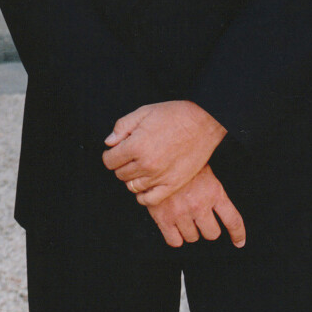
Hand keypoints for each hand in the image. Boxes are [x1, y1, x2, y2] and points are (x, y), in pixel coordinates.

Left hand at [102, 100, 225, 203]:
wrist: (202, 122)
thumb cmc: (173, 115)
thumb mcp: (143, 112)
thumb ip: (122, 127)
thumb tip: (109, 143)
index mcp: (136, 146)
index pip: (109, 161)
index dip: (111, 154)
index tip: (117, 150)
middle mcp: (146, 165)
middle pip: (120, 174)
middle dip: (121, 164)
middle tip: (131, 155)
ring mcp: (160, 177)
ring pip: (132, 186)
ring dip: (132, 177)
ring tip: (140, 166)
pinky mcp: (173, 185)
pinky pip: (150, 199)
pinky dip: (143, 195)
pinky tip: (145, 184)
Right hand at [145, 165, 245, 248]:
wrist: (155, 155)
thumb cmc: (179, 159)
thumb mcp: (203, 169)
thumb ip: (212, 189)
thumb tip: (218, 203)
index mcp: (213, 192)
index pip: (233, 221)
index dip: (237, 234)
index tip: (238, 242)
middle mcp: (199, 205)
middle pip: (212, 233)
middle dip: (207, 228)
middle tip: (199, 218)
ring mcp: (181, 213)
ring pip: (192, 237)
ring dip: (189, 230)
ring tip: (182, 216)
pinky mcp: (163, 218)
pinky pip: (175, 241)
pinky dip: (175, 237)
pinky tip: (172, 226)